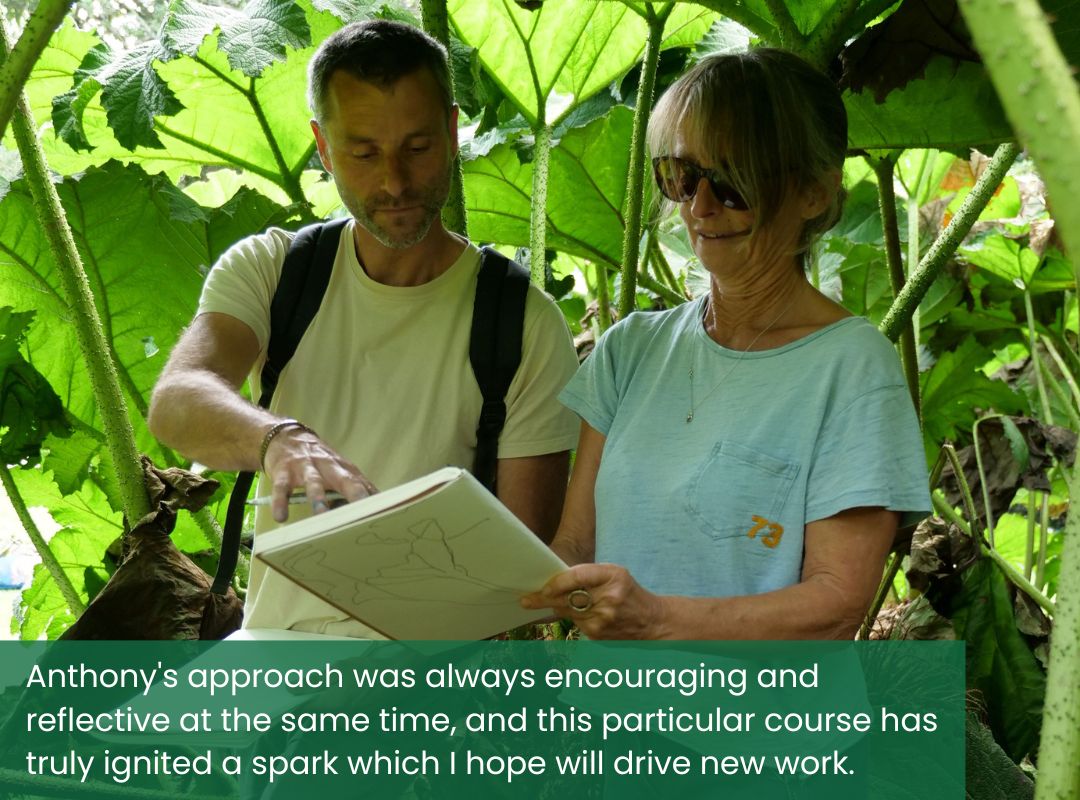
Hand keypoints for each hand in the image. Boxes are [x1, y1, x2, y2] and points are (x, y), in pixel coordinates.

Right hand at [262, 426, 376, 521]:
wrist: (286, 437)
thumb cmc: (318, 463)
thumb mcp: (337, 474)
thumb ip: (351, 493)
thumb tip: (369, 516)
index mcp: (344, 470)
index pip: (363, 486)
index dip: (373, 500)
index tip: (384, 516)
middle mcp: (328, 467)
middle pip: (345, 481)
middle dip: (355, 495)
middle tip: (363, 514)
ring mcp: (306, 468)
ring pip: (314, 482)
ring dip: (318, 499)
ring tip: (321, 516)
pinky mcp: (284, 472)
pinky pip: (282, 488)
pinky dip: (280, 502)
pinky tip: (280, 517)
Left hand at [520, 563, 668, 639]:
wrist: (651, 622)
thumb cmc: (628, 592)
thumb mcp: (615, 574)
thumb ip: (588, 575)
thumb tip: (556, 581)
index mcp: (613, 577)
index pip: (578, 577)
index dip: (557, 582)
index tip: (543, 587)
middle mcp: (607, 599)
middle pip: (567, 598)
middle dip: (543, 599)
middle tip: (525, 600)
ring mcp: (602, 620)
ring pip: (568, 612)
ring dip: (559, 607)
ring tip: (553, 602)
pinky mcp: (597, 635)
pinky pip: (576, 623)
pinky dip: (573, 617)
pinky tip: (581, 613)